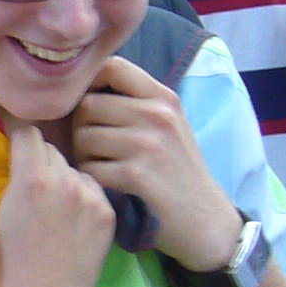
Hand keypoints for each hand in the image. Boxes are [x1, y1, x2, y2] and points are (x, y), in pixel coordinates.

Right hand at [0, 118, 112, 286]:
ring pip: (77, 170)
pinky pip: (95, 191)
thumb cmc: (4, 260)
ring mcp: (92, 199)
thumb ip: (13, 174)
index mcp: (32, 177)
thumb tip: (20, 147)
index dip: (20, 135)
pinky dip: (85, 198)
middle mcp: (66, 181)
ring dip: (67, 178)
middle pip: (54, 150)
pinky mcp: (108, 215)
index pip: (29, 131)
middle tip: (35, 183)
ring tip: (56, 207)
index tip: (17, 137)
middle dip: (43, 161)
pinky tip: (73, 220)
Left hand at [67, 56, 235, 271]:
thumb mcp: (165, 126)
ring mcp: (149, 144)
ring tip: (101, 167)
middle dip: (80, 128)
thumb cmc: (177, 171)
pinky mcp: (138, 175)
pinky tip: (107, 185)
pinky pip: (90, 167)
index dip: (89, 84)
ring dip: (83, 156)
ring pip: (84, 136)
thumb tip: (79, 88)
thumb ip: (132, 103)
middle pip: (88, 105)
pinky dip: (91, 179)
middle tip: (92, 149)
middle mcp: (158, 114)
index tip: (89, 108)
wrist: (206, 220)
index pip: (111, 66)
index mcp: (163, 97)